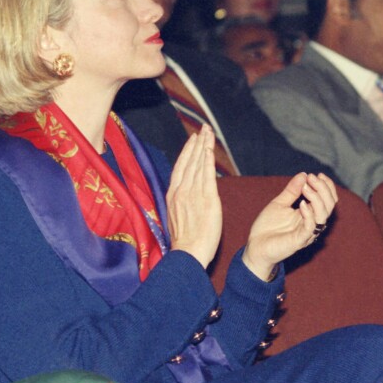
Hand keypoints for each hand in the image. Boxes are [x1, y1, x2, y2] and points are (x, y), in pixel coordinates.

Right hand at [166, 125, 221, 267]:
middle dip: (196, 143)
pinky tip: (209, 148)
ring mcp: (193, 194)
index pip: (180, 168)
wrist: (188, 254)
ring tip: (207, 132)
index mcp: (173, 195)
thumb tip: (187, 196)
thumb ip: (182, 203)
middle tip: (202, 128)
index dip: (187, 152)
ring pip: (198, 164)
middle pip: (189, 161)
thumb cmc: (185, 242)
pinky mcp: (207, 199)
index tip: (193, 139)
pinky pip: (207, 175)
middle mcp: (181, 191)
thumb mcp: (177, 218)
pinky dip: (207, 159)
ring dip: (203, 146)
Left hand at [243, 173, 337, 280]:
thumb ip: (292, 191)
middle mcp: (312, 223)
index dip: (327, 186)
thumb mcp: (279, 203)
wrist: (256, 246)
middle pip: (329, 205)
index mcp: (310, 214)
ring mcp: (307, 233)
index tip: (317, 174)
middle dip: (323, 189)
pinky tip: (301, 203)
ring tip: (305, 188)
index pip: (328, 199)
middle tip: (311, 178)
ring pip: (323, 215)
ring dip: (316, 198)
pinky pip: (310, 227)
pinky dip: (309, 214)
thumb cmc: (268, 227)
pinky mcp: (299, 241)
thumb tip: (303, 175)